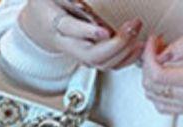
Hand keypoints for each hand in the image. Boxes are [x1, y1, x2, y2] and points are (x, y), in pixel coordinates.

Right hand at [18, 0, 144, 69]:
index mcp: (55, 24)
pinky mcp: (93, 58)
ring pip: (104, 63)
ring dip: (125, 50)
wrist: (42, 24)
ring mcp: (82, 55)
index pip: (70, 29)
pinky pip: (112, 64)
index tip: (105, 31)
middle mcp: (70, 45)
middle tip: (132, 25)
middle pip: (93, 55)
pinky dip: (129, 58)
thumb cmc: (50, 6)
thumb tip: (81, 0)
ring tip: (137, 31)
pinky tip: (139, 46)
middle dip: (117, 44)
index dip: (87, 32)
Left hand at [140, 28, 182, 115]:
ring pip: (153, 97)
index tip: (154, 42)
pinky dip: (156, 92)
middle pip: (152, 87)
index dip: (148, 56)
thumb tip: (162, 55)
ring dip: (150, 78)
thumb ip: (182, 45)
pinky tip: (162, 77)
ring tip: (161, 61)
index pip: (156, 75)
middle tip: (157, 48)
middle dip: (148, 64)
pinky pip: (162, 107)